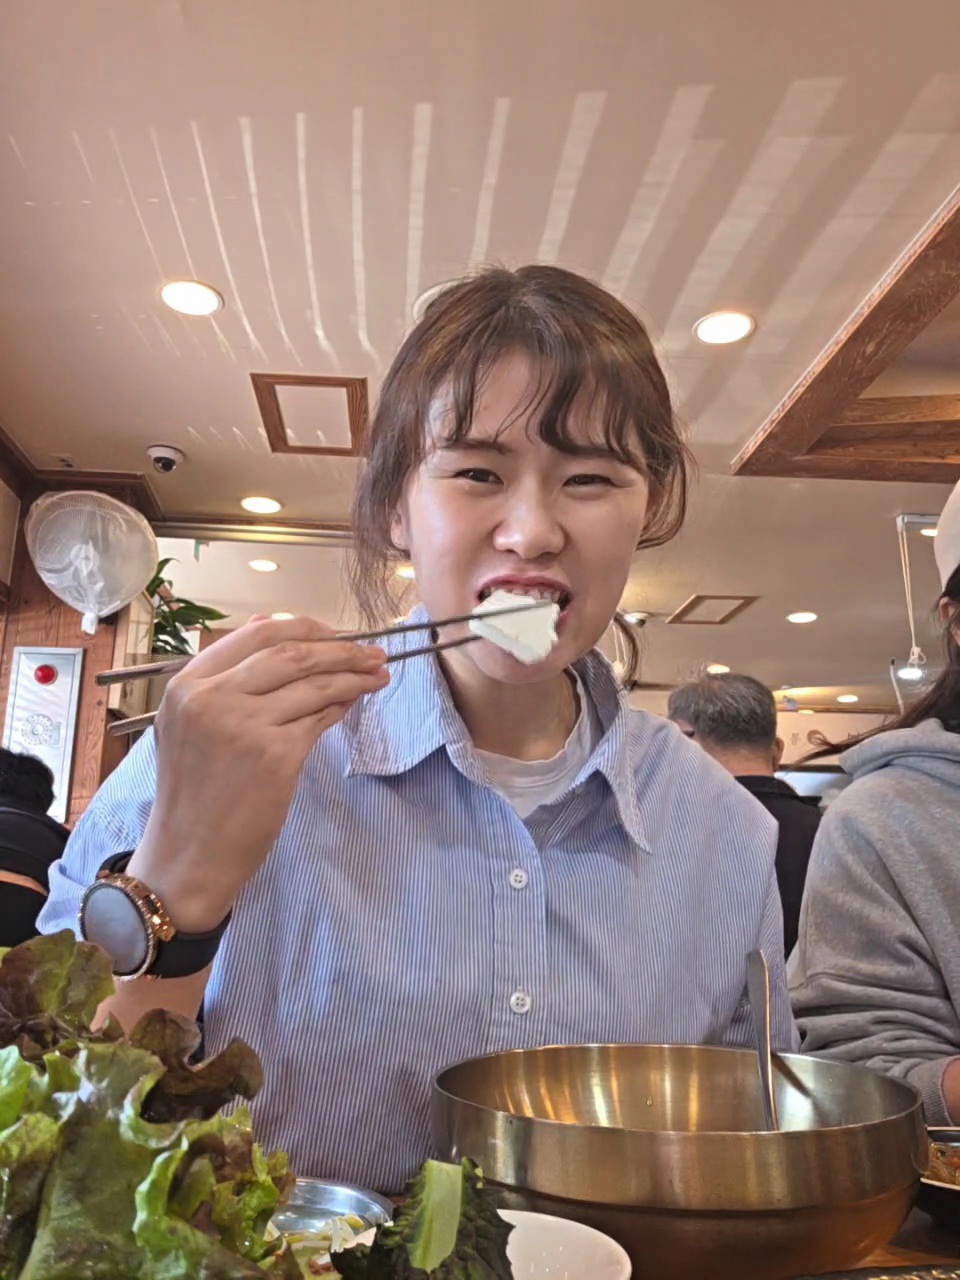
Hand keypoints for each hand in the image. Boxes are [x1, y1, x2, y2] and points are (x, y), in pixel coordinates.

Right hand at [129, 616, 388, 930]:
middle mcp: (212, 698)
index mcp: (187, 685)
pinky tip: (357, 700)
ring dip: (354, 673)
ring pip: (313, 682)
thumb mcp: (190, 723)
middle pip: (291, 652)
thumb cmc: (194, 791)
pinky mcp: (275, 755)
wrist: (189, 854)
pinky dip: (344, 704)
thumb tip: (267, 621)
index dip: (303, 627)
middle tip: (370, 651)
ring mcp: (244, 726)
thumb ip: (225, 674)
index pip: (255, 633)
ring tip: (378, 671)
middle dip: (340, 647)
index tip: (333, 633)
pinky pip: (321, 717)